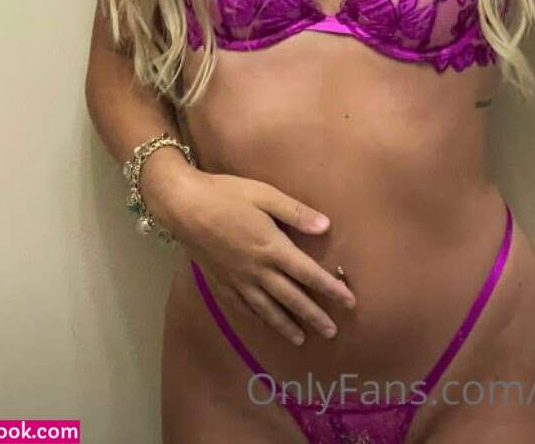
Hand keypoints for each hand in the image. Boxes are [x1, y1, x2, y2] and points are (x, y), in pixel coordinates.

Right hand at [165, 170, 355, 346]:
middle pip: (292, 298)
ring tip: (303, 339)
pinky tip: (266, 326)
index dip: (330, 289)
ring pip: (268, 310)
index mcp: (272, 248)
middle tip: (332, 332)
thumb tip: (326, 226)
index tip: (349, 301)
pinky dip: (259, 320)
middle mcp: (258, 270)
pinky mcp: (221, 284)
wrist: (184, 207)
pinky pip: (244, 308)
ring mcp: (238, 280)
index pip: (308, 274)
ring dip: (287, 325)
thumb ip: (295, 212)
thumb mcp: (264, 195)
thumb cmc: (227, 195)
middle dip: (314, 315)